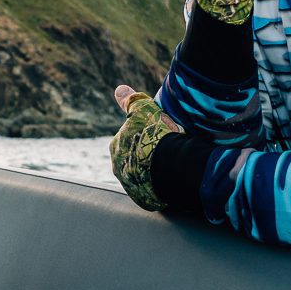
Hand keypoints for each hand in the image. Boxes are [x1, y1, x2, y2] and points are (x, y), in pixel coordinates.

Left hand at [110, 84, 182, 211]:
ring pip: (143, 178)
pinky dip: (161, 189)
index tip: (157, 138)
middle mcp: (119, 169)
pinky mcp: (145, 200)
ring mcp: (131, 186)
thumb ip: (131, 100)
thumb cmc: (157, 134)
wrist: (171, 164)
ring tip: (173, 168)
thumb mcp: (144, 110)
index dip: (143, 138)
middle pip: (133, 161)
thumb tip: (119, 89)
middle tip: (167, 152)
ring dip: (154, 174)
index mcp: (116, 148)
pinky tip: (173, 182)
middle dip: (146, 157)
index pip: (127, 142)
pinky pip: (152, 193)